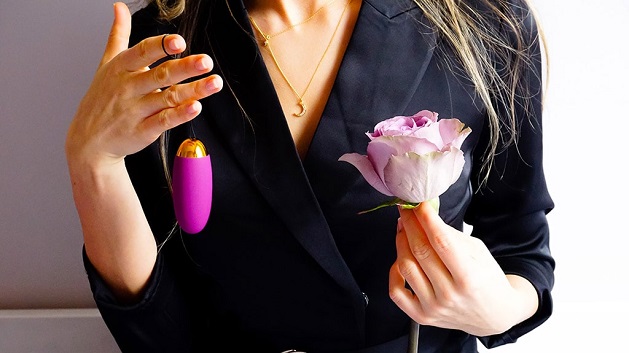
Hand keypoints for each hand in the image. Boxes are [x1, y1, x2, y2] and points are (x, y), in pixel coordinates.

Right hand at [66, 2, 222, 168]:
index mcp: (121, 68)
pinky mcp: (142, 131)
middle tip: (207, 61)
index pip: (142, 53)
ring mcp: (135, 110)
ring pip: (168, 98)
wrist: (89, 140)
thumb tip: (119, 7)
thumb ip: (118, 35)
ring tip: (215, 83)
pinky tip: (196, 107)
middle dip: (185, 67)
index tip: (179, 42)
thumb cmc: (102, 98)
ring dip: (193, 91)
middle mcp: (128, 88)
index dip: (161, 46)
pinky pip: (164, 121)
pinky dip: (180, 115)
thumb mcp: (107, 64)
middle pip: (160, 75)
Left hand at [389, 202, 537, 336]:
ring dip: (401, 241)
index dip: (426, 218)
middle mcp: (449, 295)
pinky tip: (400, 258)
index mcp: (469, 277)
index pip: (441, 241)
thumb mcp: (478, 252)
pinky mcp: (421, 316)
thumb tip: (426, 215)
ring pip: (405, 266)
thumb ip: (451, 235)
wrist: (495, 315)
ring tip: (404, 228)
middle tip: (406, 209)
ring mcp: (433, 307)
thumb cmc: (487, 280)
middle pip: (420, 251)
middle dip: (410, 223)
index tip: (419, 203)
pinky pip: (396, 291)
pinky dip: (394, 271)